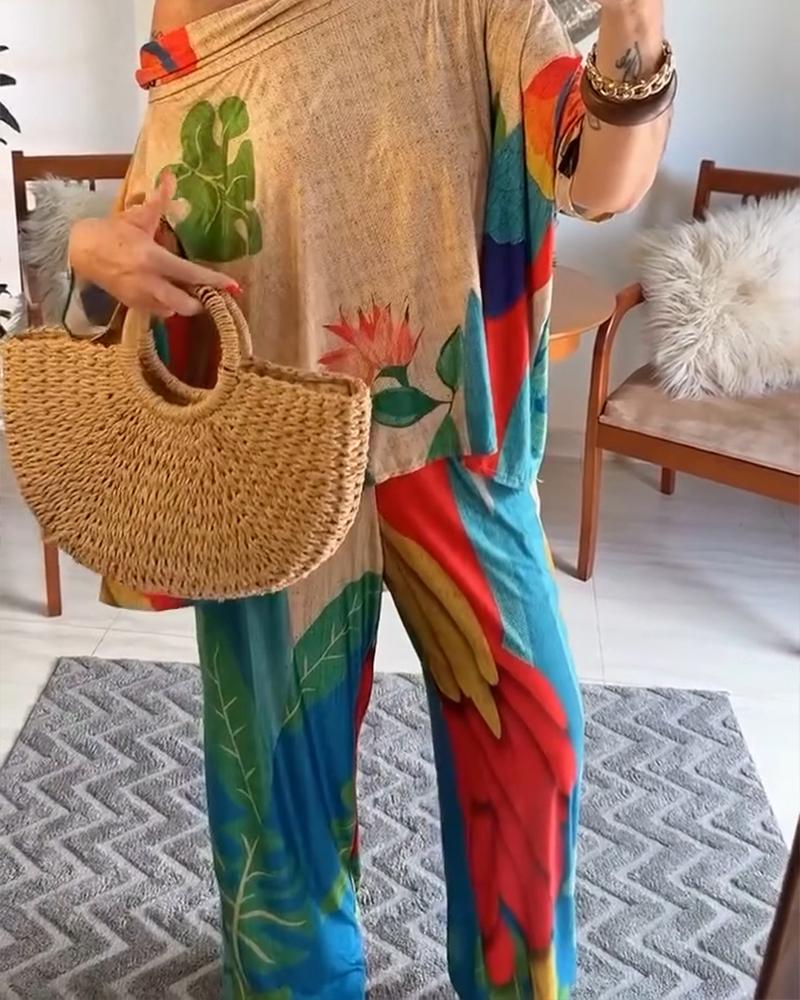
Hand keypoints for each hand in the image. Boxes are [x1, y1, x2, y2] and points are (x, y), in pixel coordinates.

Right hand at [68, 173, 239, 318]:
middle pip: (185, 305)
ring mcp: (140, 297)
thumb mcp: (138, 217)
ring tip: (185, 292)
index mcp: (152, 258)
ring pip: (172, 311)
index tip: (233, 286)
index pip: (190, 274)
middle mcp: (148, 282)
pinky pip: (158, 313)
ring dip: (182, 304)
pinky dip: (166, 306)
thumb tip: (170, 176)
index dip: (213, 281)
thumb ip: (158, 200)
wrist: (80, 251)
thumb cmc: (112, 233)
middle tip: (205, 292)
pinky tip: (166, 294)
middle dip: (199, 302)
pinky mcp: (132, 306)